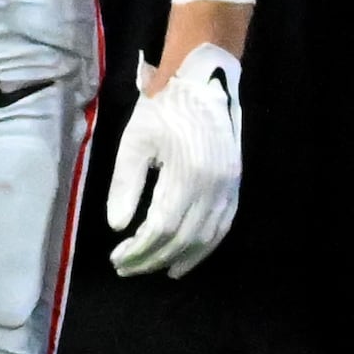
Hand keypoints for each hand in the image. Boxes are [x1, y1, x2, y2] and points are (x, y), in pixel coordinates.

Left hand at [107, 43, 242, 276]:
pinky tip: (189, 254)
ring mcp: (230, 186)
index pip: (161, 228)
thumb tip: (119, 227)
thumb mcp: (134, 143)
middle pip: (184, 237)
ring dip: (182, 258)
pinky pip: (224, 224)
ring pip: (208, 236)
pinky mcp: (236, 184)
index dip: (139, 249)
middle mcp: (215, 186)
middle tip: (128, 268)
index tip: (116, 258)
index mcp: (188, 175)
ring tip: (158, 269)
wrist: (202, 83)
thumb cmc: (162, 111)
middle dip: (154, 257)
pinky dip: (207, 244)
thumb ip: (126, 186)